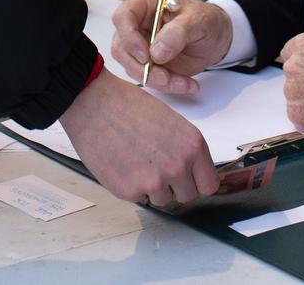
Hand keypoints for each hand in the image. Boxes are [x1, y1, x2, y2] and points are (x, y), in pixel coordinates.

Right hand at [58, 70, 219, 207]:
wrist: (94, 104)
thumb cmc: (129, 106)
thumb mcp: (171, 121)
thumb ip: (185, 149)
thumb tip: (191, 171)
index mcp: (193, 145)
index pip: (209, 184)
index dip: (197, 182)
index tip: (189, 179)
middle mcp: (177, 166)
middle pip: (187, 196)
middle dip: (175, 186)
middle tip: (157, 167)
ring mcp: (153, 182)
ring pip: (162, 199)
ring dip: (152, 187)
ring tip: (136, 161)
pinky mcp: (129, 191)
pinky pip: (138, 197)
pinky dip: (131, 185)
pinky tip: (122, 163)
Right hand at [109, 0, 231, 94]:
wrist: (214, 39)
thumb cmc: (205, 20)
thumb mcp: (198, 21)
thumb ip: (178, 32)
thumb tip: (156, 52)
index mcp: (145, 2)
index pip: (123, 17)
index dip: (129, 37)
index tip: (146, 56)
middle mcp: (136, 23)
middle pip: (122, 48)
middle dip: (143, 68)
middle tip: (166, 77)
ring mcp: (139, 45)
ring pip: (132, 67)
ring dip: (157, 80)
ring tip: (183, 82)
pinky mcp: (146, 64)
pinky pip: (147, 79)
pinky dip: (166, 86)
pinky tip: (186, 84)